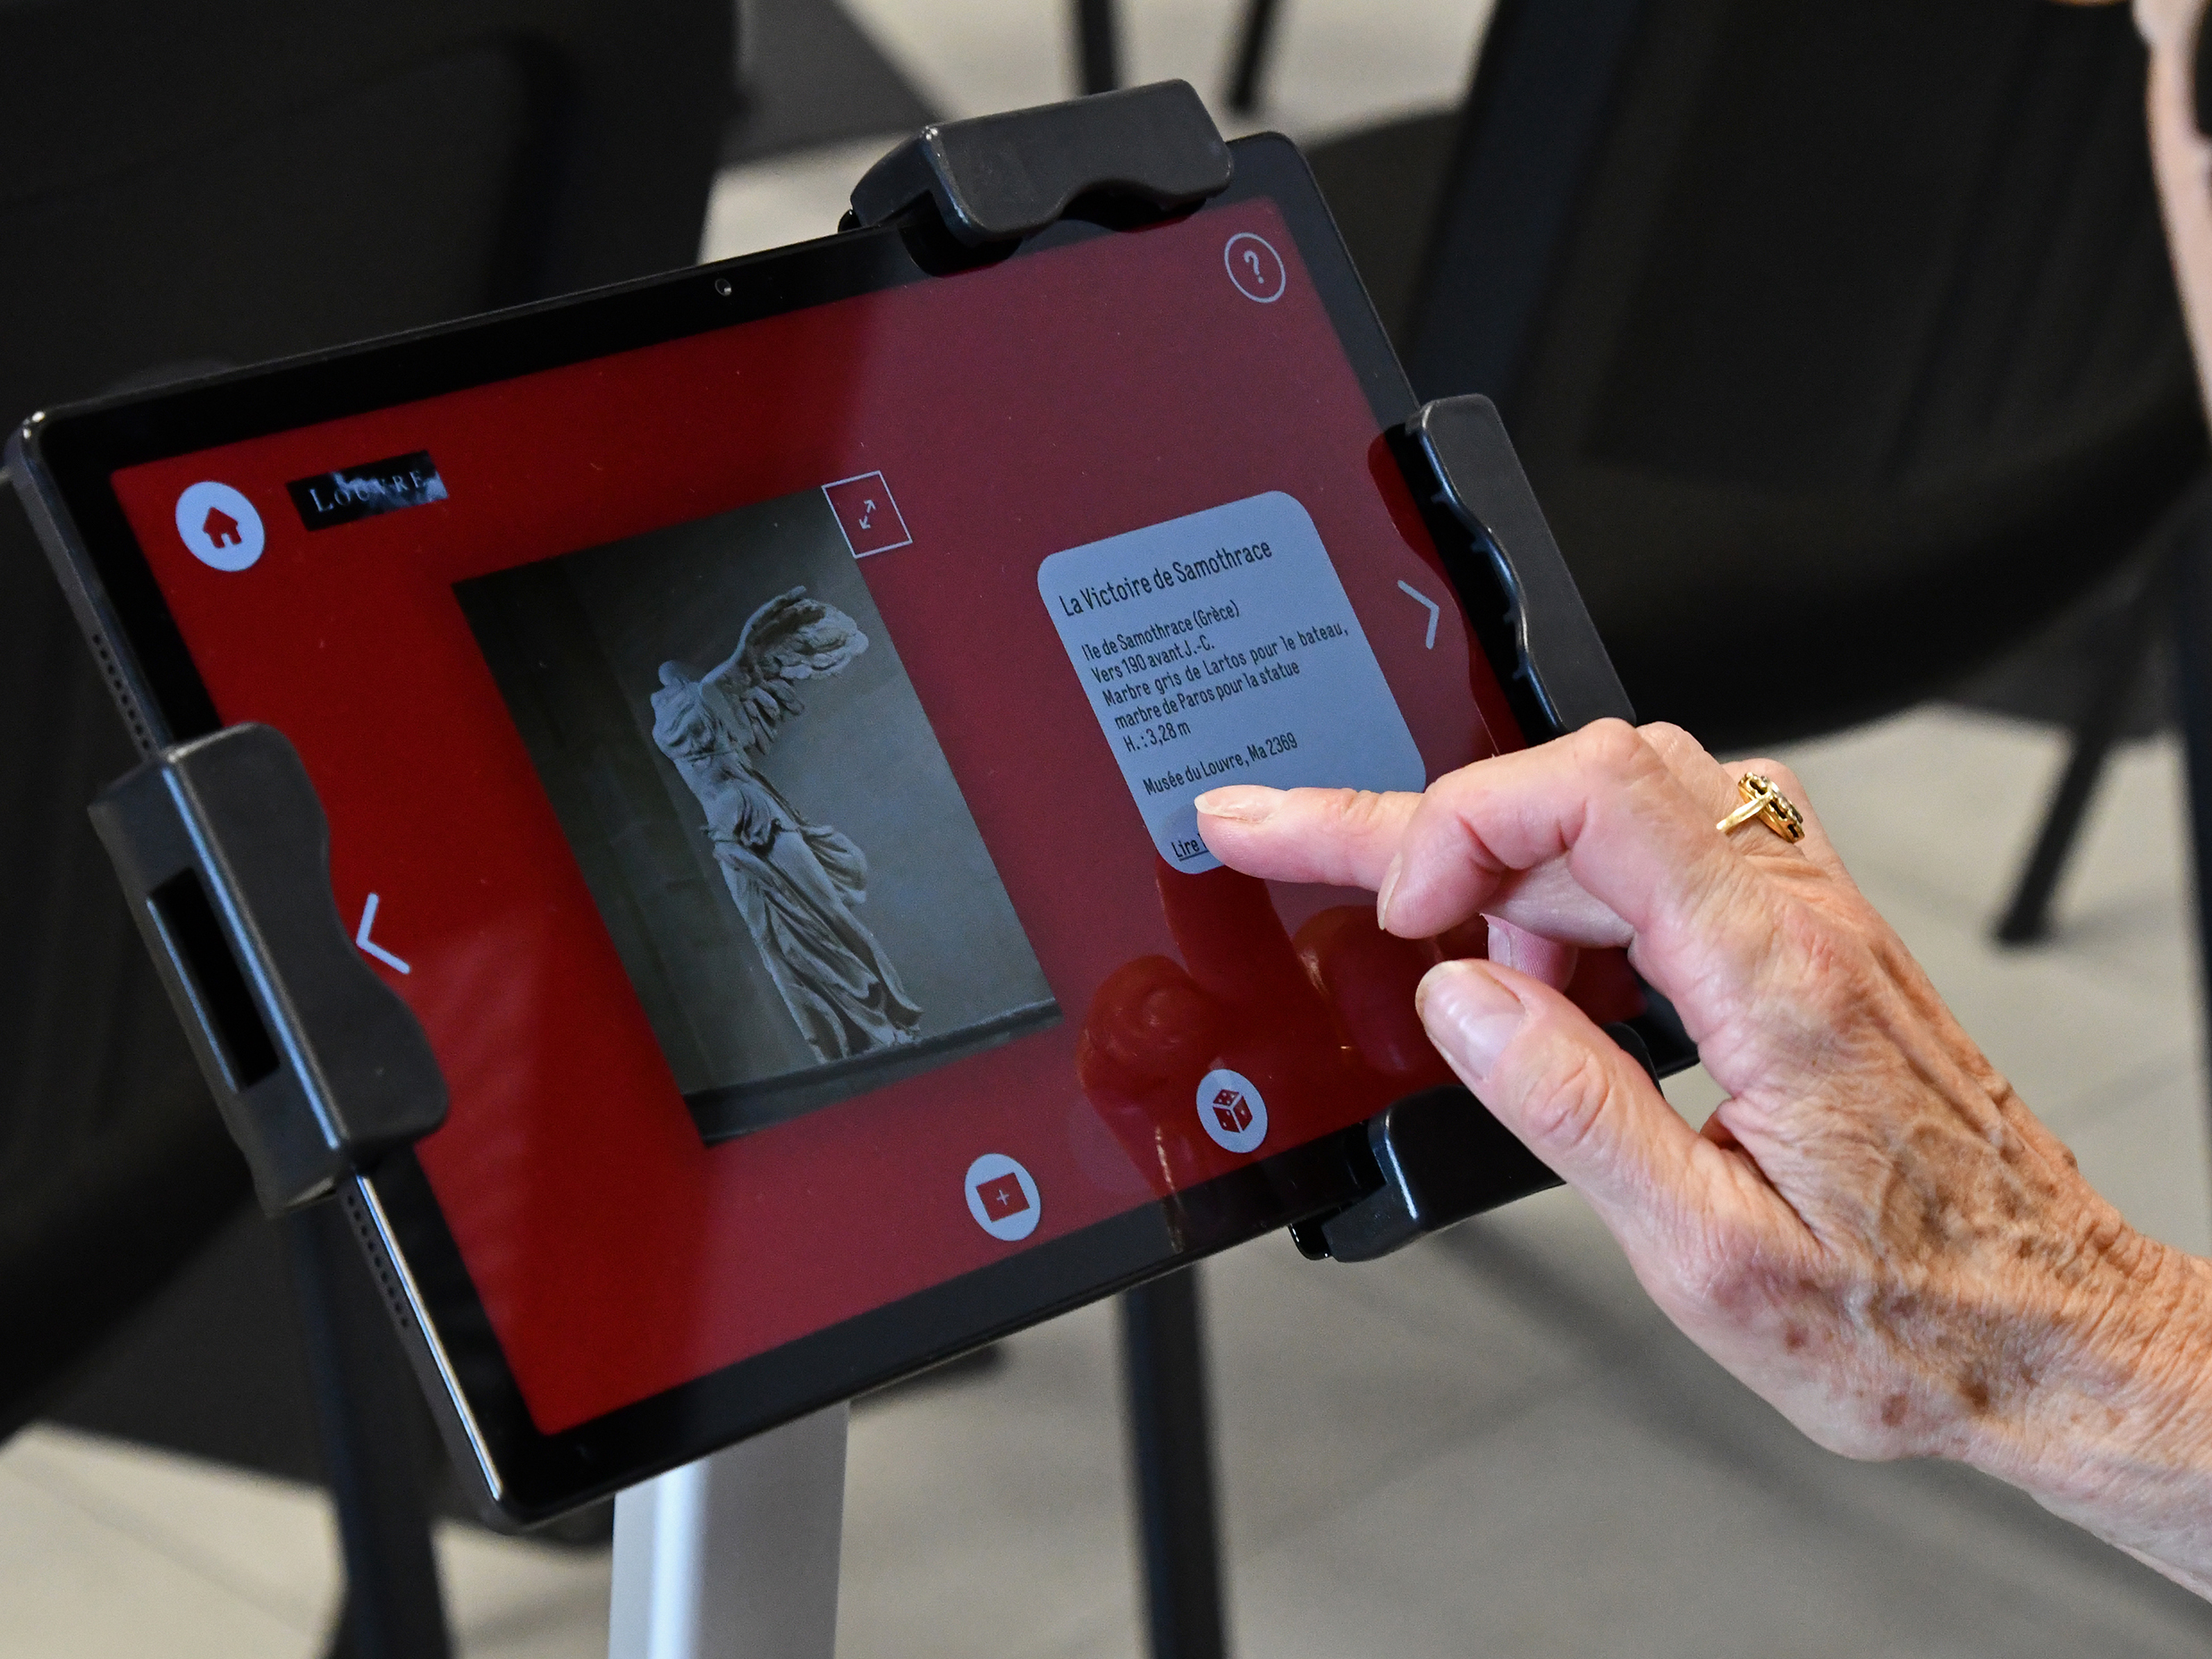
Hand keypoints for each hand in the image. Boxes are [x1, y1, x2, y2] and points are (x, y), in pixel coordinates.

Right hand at [1195, 721, 2211, 1593]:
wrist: (2055, 1332)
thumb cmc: (1909, 1317)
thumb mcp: (1708, 1255)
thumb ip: (1573, 1107)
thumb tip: (1459, 1001)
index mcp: (1773, 978)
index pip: (1593, 797)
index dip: (1461, 825)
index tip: (1396, 913)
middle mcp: (1800, 921)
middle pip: (1585, 782)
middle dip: (1423, 818)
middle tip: (1287, 838)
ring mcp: (1811, 922)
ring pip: (1623, 805)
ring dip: (1507, 864)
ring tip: (1449, 963)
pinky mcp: (1808, 946)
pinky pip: (1667, 856)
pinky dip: (1573, 895)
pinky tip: (1548, 984)